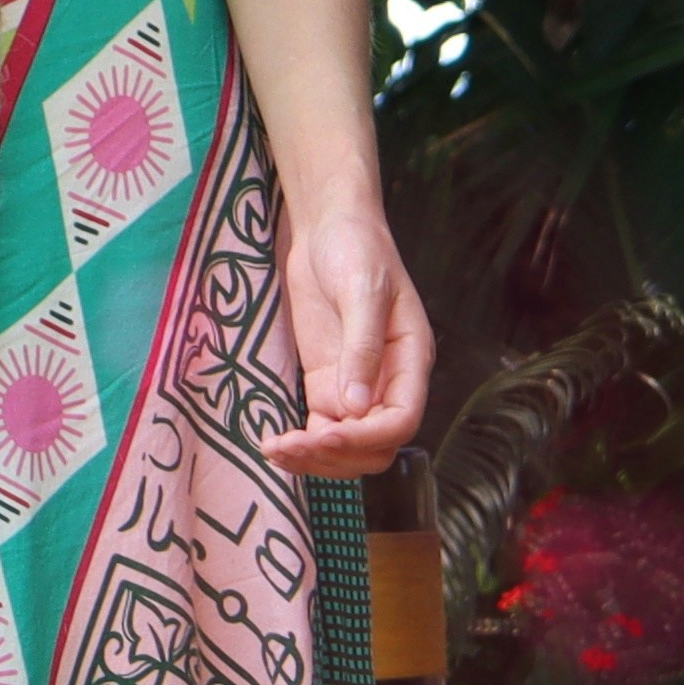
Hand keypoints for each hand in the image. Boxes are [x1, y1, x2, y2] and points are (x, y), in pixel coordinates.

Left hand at [264, 186, 429, 479]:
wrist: (328, 226)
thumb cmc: (356, 248)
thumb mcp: (363, 292)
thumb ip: (362, 349)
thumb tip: (357, 406)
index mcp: (410, 361)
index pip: (400, 421)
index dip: (366, 438)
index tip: (324, 435)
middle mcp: (387, 382)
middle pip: (374, 447)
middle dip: (336, 456)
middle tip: (291, 446)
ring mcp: (355, 387)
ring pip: (345, 447)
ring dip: (314, 458)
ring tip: (275, 449)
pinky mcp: (326, 384)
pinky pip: (320, 429)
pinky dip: (300, 443)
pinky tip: (273, 442)